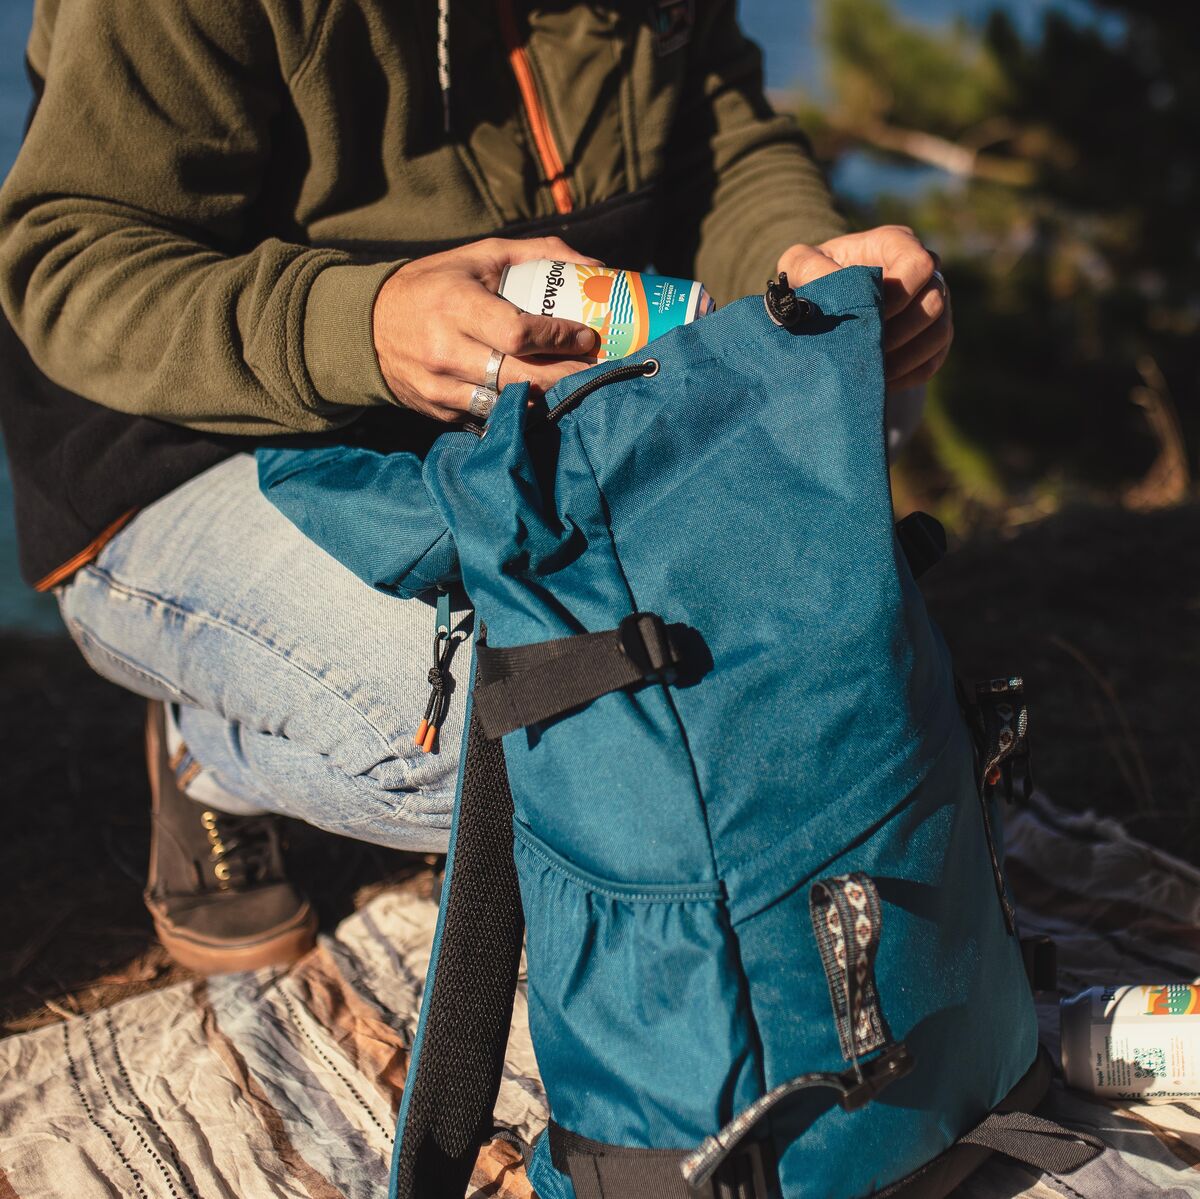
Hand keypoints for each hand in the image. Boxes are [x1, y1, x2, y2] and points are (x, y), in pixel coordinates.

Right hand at [372, 236, 601, 420]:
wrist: (370, 326)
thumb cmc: (435, 285)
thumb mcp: (480, 257)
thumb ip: (538, 255)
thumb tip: (594, 266)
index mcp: (456, 306)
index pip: (517, 334)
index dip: (557, 339)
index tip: (584, 337)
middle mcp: (445, 350)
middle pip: (521, 376)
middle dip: (565, 375)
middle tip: (593, 369)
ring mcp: (440, 387)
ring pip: (508, 402)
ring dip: (546, 396)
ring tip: (572, 384)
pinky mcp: (439, 411)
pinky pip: (489, 415)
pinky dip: (517, 408)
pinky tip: (537, 396)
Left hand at [777, 225, 951, 390]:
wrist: (822, 303)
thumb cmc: (813, 277)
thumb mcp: (800, 264)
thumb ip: (808, 267)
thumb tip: (829, 285)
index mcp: (895, 244)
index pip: (919, 265)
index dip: (899, 294)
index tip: (868, 316)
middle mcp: (923, 271)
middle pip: (934, 302)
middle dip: (899, 332)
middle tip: (865, 350)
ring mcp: (933, 303)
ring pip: (939, 333)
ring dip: (906, 358)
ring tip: (871, 371)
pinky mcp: (931, 337)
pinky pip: (933, 361)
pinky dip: (909, 375)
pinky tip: (880, 382)